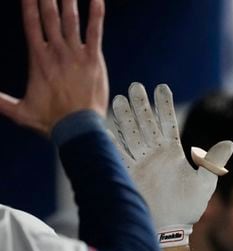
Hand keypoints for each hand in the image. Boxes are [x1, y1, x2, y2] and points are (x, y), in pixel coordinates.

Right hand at [0, 0, 107, 134]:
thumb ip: (0, 101)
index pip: (30, 24)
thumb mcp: (19, 111)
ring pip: (70, 20)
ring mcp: (75, 54)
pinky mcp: (93, 60)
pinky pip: (95, 32)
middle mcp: (56, 52)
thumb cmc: (51, 121)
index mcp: (38, 59)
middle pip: (49, 16)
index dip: (29, 5)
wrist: (78, 129)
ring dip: (67, 1)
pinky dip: (96, 15)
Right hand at [111, 83, 232, 246]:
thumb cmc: (187, 208)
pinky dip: (111, 141)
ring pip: (131, 133)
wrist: (169, 229)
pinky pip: (117, 154)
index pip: (168, 123)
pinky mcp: (126, 174)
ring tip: (120, 98)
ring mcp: (139, 162)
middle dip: (141, 105)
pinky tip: (106, 127)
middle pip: (146, 123)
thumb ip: (213, 162)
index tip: (161, 87)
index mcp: (172, 153)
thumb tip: (230, 143)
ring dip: (125, 117)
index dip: (164, 105)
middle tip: (135, 86)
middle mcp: (154, 154)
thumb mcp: (204, 183)